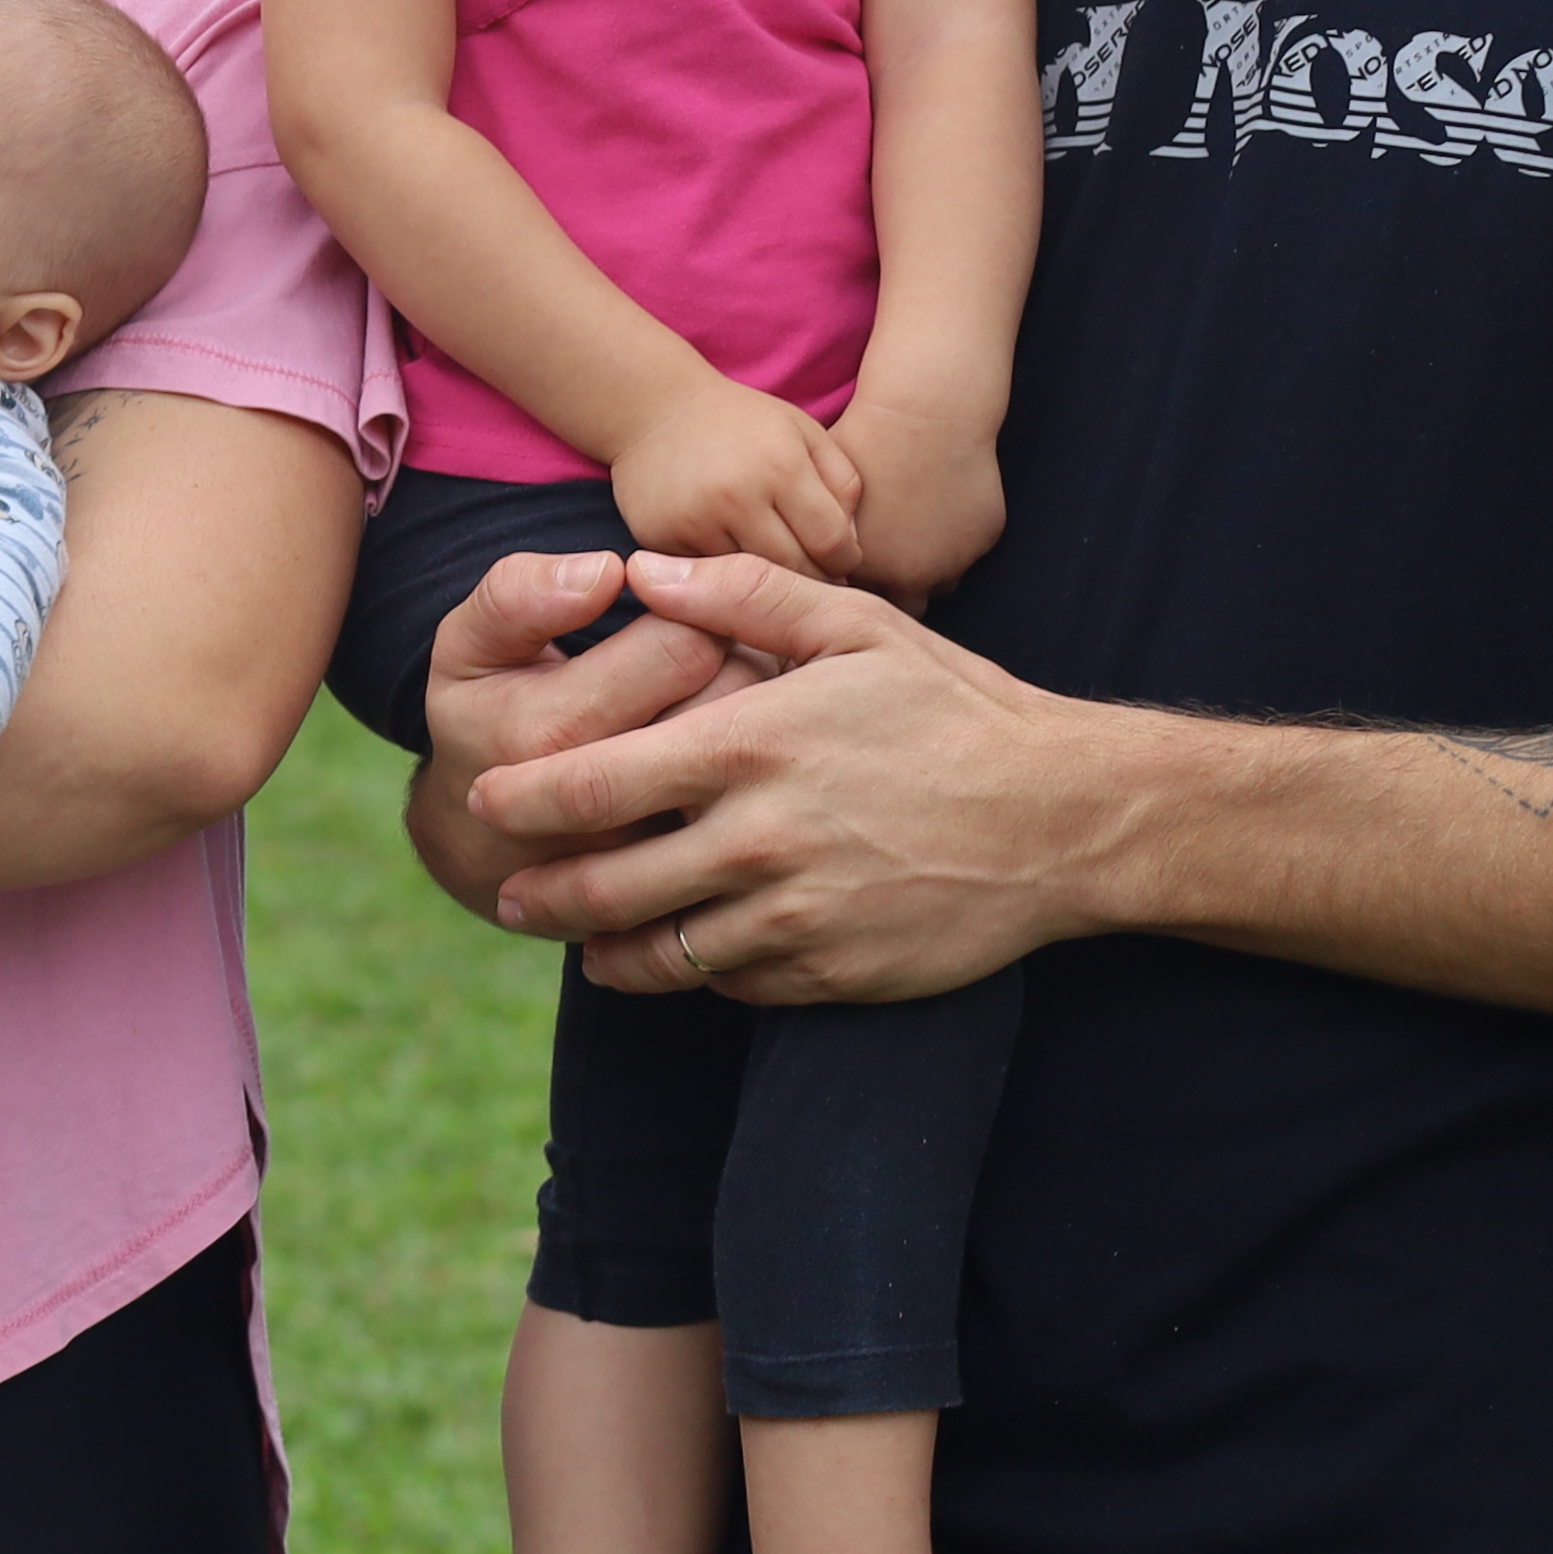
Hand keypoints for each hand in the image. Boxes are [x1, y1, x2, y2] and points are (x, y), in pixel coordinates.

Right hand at [400, 538, 737, 926]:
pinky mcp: (692, 882)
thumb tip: (604, 573)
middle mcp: (611, 804)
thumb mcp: (468, 648)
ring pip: (760, 754)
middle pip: (738, 696)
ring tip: (717, 703)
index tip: (674, 613)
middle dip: (738, 657)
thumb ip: (518, 595)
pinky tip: (728, 759)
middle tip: (707, 657)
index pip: (687, 641)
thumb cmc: (485, 722)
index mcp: (552, 730)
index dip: (696, 610)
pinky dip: (759, 773)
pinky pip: (759, 806)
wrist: (485, 850)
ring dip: (759, 715)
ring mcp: (659, 852)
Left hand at [470, 557, 1148, 1003]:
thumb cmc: (956, 708)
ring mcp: (796, 916)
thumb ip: (742, 595)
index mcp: (748, 747)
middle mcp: (759, 839)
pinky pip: (731, 984)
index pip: (592, 783)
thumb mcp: (858, 627)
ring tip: (577, 942)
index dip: (524, 800)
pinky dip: (693, 973)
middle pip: (605, 885)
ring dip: (604, 951)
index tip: (486, 799)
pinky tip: (680, 954)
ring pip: (659, 953)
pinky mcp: (832, 973)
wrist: (1067, 816)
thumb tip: (641, 569)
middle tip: (505, 891)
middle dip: (541, 892)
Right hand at [609, 376, 866, 573]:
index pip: (833, 544)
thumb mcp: (803, 432)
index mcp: (781, 466)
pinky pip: (709, 577)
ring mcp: (695, 520)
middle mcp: (737, 495)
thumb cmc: (740, 422)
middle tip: (814, 574)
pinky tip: (731, 565)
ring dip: (769, 583)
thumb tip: (851, 545)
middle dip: (812, 578)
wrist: (650, 409)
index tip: (838, 558)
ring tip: (777, 574)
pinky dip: (725, 578)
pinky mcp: (661, 539)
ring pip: (752, 581)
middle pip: (795, 570)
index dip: (845, 560)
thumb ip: (842, 481)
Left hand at [831, 401, 1006, 602]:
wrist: (924, 415)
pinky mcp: (984, 542)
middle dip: (890, 590)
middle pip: (898, 606)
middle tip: (882, 561)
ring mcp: (952, 562)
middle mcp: (910, 577)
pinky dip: (953, 542)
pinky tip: (937, 512)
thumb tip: (801, 567)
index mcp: (861, 571)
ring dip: (925, 570)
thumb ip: (816, 540)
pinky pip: (966, 554)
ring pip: (938, 584)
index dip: (851, 588)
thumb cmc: (863, 443)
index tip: (848, 570)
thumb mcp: (822, 493)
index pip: (853, 605)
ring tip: (911, 535)